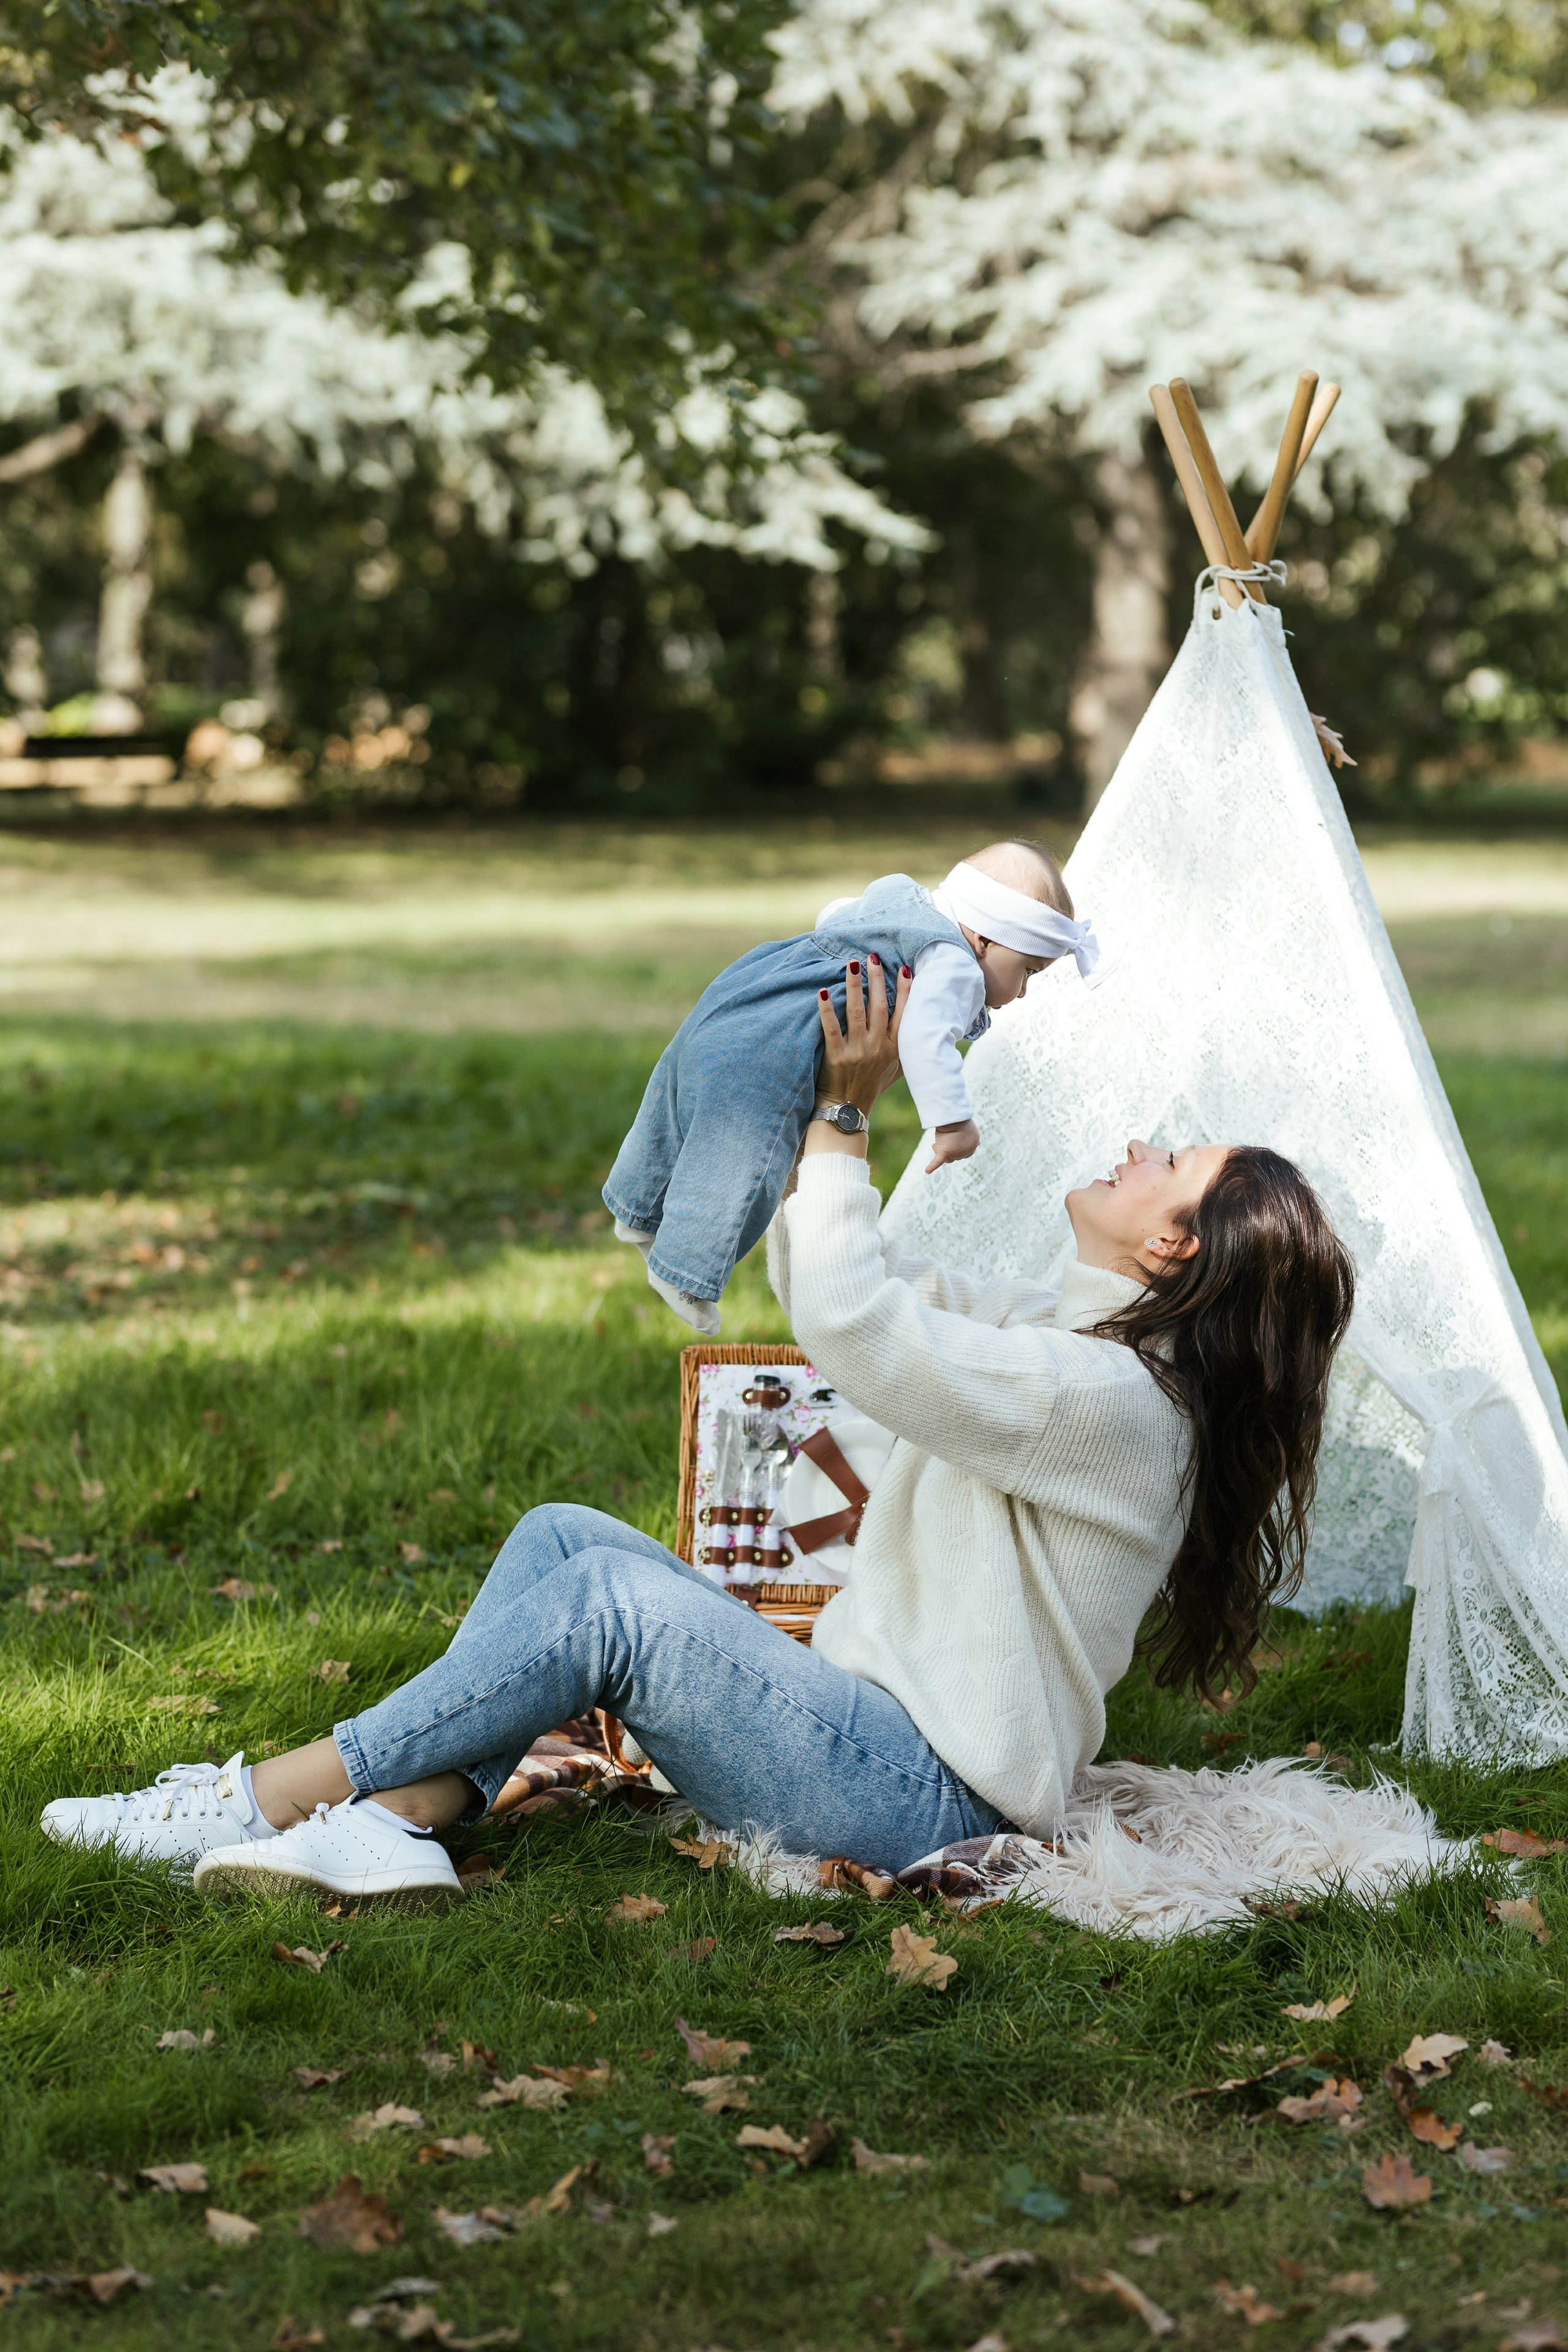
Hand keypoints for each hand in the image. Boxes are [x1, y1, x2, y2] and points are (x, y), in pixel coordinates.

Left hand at [815, 955, 909, 1114]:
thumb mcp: (898, 1069)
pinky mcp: (837, 1056)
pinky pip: (832, 1028)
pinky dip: (827, 1009)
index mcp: (895, 1048)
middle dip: (878, 979)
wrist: (848, 1109)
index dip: (905, 991)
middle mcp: (878, 1047)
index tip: (905, 970)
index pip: (902, 1014)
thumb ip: (907, 1048)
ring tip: (851, 964)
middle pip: (880, 1007)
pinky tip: (823, 992)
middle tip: (873, 957)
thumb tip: (923, 1030)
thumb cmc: (872, 1085)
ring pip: (857, 1012)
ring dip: (855, 986)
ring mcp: (858, 1051)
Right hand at [925, 1117, 978, 1174]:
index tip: (953, 1138)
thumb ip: (971, 1137)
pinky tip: (927, 1171)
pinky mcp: (945, 1152)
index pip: (965, 1153)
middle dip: (949, 1147)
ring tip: (935, 1144)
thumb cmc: (961, 1118)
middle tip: (946, 1136)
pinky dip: (932, 1166)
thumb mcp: (969, 1127)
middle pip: (955, 1156)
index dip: (957, 1148)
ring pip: (947, 1159)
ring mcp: (956, 1153)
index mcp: (974, 1145)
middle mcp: (966, 1152)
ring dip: (940, 1151)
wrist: (956, 1117)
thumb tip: (979, 1144)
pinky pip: (937, 1161)